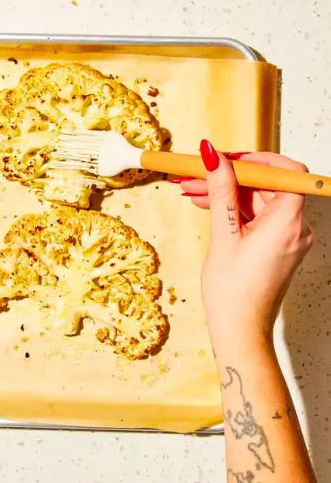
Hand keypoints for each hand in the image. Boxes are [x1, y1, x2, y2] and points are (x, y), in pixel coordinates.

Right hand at [174, 141, 313, 349]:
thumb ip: (220, 191)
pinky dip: (233, 210)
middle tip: (196, 173)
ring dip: (226, 193)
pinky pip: (257, 217)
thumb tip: (215, 158)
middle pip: (267, 186)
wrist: (239, 329)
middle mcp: (295, 227)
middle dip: (230, 176)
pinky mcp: (277, 247)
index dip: (257, 159)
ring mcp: (287, 238)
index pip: (285, 172)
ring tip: (191, 191)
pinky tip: (206, 206)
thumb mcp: (223, 235)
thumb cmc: (234, 292)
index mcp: (288, 222)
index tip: (228, 157)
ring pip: (258, 201)